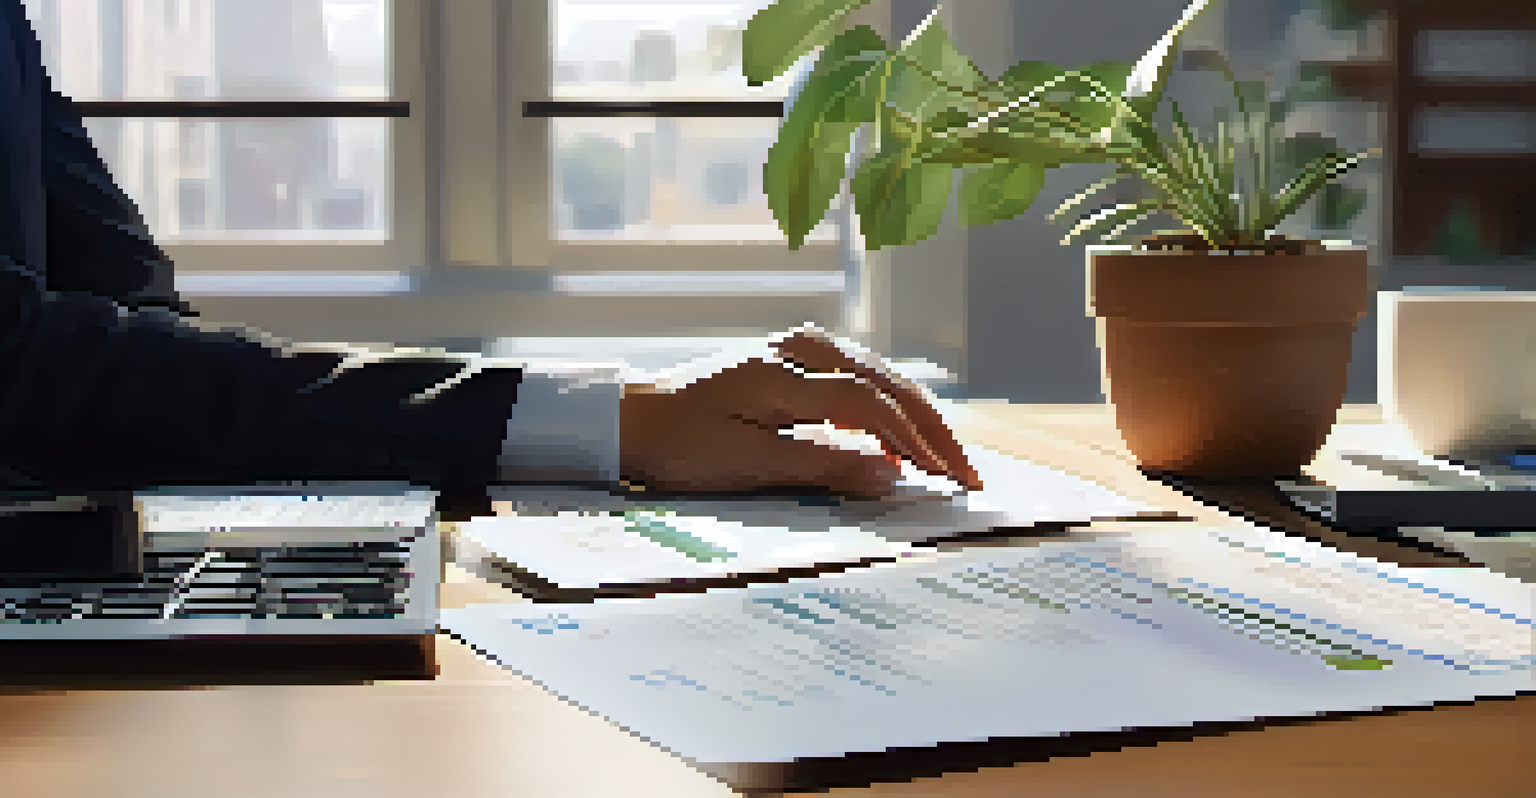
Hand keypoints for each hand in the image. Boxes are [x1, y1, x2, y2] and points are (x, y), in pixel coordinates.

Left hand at [618, 328, 981, 498]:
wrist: (631, 418)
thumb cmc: (680, 443)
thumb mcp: (748, 462)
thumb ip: (822, 463)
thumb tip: (890, 472)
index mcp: (785, 370)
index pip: (869, 404)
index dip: (912, 442)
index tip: (945, 479)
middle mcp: (800, 348)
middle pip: (887, 383)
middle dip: (932, 430)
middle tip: (966, 473)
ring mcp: (799, 349)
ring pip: (880, 378)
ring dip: (917, 419)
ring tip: (948, 460)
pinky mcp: (797, 361)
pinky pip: (860, 381)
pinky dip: (889, 410)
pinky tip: (903, 441)